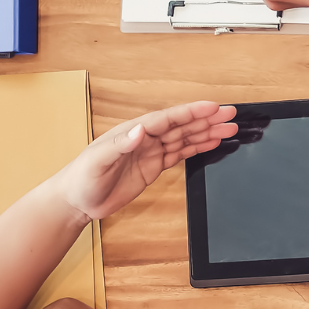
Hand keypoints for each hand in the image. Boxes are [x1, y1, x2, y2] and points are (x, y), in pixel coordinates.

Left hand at [50, 101, 237, 222]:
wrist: (77, 201)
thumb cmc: (82, 178)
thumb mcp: (98, 160)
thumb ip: (121, 144)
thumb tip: (141, 130)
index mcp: (134, 131)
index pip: (168, 118)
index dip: (191, 112)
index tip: (212, 107)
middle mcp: (145, 138)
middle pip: (182, 125)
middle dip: (207, 119)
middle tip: (230, 114)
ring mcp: (151, 152)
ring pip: (185, 138)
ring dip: (206, 132)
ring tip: (229, 128)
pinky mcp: (153, 167)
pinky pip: (180, 154)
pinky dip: (197, 148)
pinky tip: (211, 143)